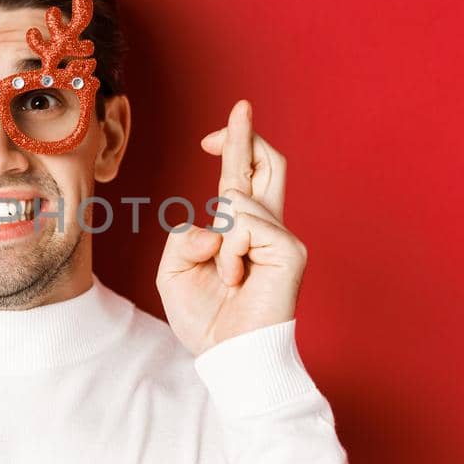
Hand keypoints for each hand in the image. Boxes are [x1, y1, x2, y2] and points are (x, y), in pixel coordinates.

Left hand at [156, 100, 305, 355]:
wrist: (226, 356)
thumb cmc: (205, 319)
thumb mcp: (173, 271)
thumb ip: (183, 237)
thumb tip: (215, 222)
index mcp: (241, 230)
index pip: (243, 177)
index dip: (234, 146)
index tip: (212, 135)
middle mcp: (266, 228)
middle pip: (269, 164)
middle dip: (248, 135)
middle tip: (240, 107)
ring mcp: (282, 238)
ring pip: (238, 200)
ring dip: (218, 241)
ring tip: (227, 277)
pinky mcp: (290, 251)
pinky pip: (245, 225)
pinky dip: (230, 252)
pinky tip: (237, 278)